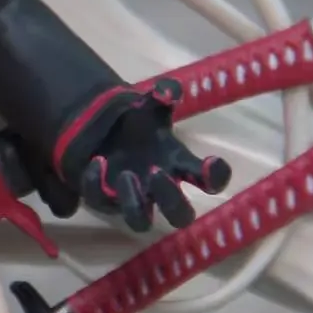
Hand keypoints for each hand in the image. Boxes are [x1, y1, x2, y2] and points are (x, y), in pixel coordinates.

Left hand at [57, 78, 230, 231]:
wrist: (102, 126)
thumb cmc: (138, 123)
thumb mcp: (150, 106)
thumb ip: (162, 97)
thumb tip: (167, 90)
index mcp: (179, 165)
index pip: (210, 181)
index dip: (216, 178)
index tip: (211, 163)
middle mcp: (159, 188)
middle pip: (180, 216)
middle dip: (172, 199)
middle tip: (155, 172)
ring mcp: (131, 197)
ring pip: (140, 222)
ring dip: (134, 203)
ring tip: (125, 175)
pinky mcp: (102, 197)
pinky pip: (99, 201)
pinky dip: (96, 184)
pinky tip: (96, 162)